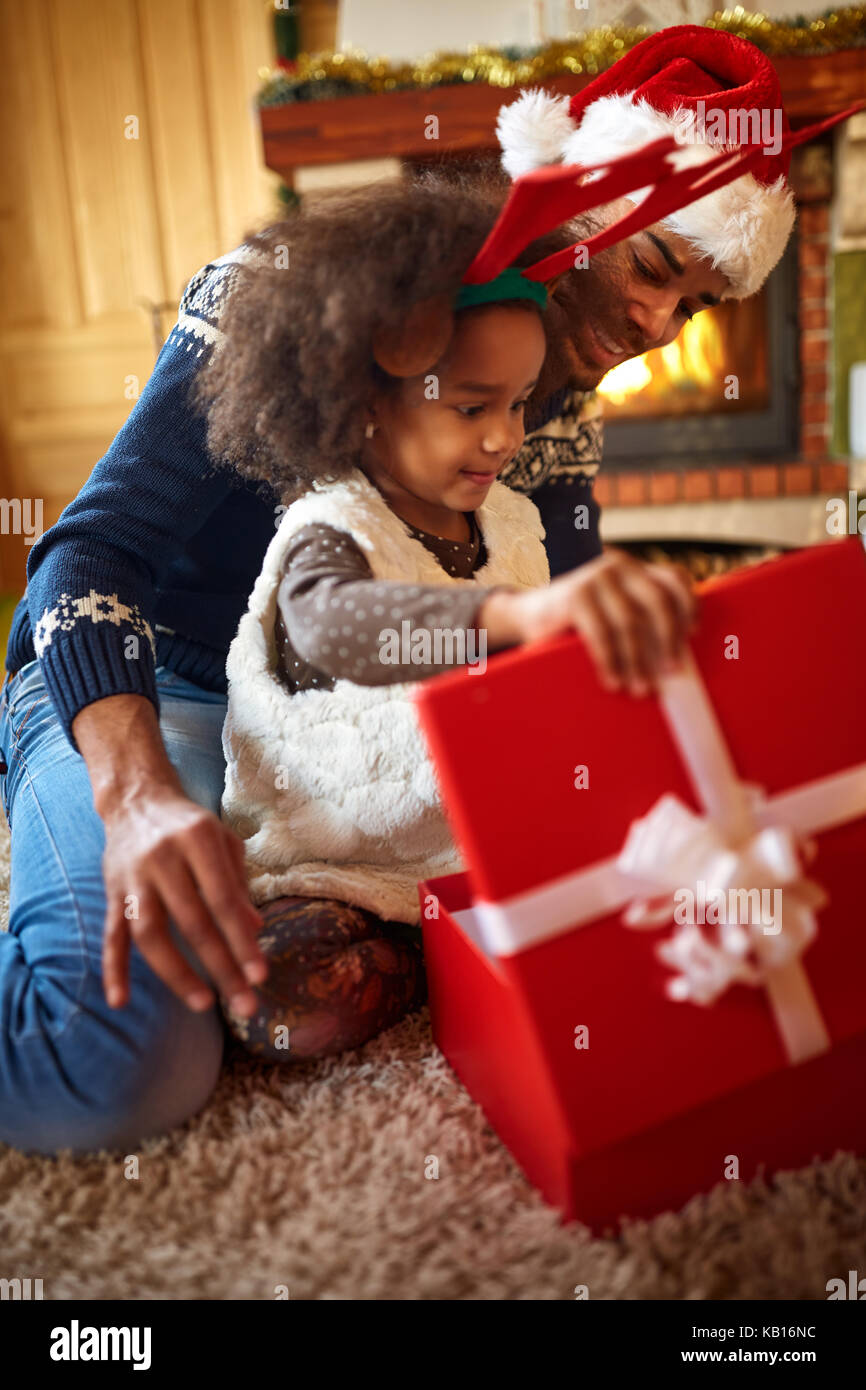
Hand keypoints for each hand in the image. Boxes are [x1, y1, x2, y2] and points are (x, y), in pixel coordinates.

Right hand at [99, 781, 266, 1013]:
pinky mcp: (112, 891)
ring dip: (176, 973)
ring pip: (150, 934)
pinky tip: (119, 1001)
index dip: (242, 941)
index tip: (260, 976)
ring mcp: (133, 877)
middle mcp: (163, 858)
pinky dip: (113, 969)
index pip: (223, 900)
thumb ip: (239, 884)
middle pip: (192, 923)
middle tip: (244, 1004)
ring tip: (203, 1004)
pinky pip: (111, 935)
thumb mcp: (224, 841)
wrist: (137, 799)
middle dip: (220, 967)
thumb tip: (254, 929)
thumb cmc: (191, 825)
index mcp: (198, 841)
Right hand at [481, 549, 696, 695]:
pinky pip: (601, 634)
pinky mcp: (575, 596)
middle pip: (658, 601)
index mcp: (635, 569)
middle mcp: (619, 566)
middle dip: (669, 640)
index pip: (673, 578)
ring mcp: (596, 578)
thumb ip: (640, 618)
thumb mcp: (613, 610)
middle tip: (673, 672)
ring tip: (641, 688)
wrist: (529, 613)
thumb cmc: (580, 620)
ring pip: (630, 622)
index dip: (689, 605)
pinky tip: (614, 681)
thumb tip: (673, 658)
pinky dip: (610, 662)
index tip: (693, 635)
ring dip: (638, 660)